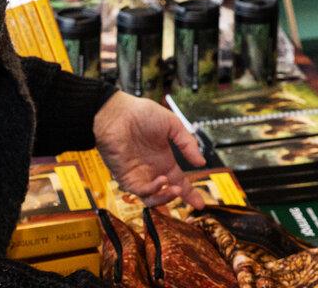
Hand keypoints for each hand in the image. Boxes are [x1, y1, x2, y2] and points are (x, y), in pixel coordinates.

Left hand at [93, 93, 207, 207]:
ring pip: (153, 198)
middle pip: (167, 193)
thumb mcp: (173, 125)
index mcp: (163, 160)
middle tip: (189, 199)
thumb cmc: (140, 114)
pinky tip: (161, 181)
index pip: (179, 181)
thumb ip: (188, 144)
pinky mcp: (126, 178)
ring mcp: (139, 175)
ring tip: (175, 189)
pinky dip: (153, 190)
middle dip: (179, 199)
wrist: (117, 113)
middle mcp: (152, 170)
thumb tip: (201, 162)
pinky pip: (141, 192)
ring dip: (166, 197)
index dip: (190, 193)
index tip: (199, 203)